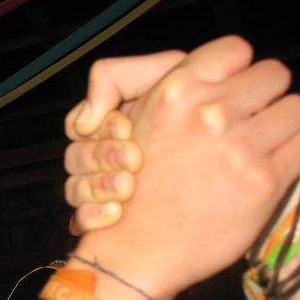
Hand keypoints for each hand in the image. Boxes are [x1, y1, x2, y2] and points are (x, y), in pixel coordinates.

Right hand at [65, 48, 185, 230]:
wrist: (226, 176)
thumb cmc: (200, 120)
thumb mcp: (165, 79)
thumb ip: (117, 79)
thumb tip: (85, 121)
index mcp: (110, 123)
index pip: (78, 122)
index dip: (99, 125)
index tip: (126, 128)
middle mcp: (101, 155)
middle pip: (74, 156)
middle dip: (102, 156)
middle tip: (134, 160)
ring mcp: (101, 189)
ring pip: (73, 189)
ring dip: (97, 187)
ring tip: (127, 188)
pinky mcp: (103, 219)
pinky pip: (80, 220)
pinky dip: (93, 215)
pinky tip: (115, 213)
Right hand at [69, 36, 299, 299]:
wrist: (138, 248)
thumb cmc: (137, 190)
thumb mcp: (135, 123)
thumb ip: (177, 89)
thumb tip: (225, 71)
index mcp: (175, 92)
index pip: (235, 49)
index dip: (240, 70)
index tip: (235, 91)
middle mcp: (207, 113)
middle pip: (274, 75)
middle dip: (267, 97)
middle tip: (254, 121)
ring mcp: (238, 146)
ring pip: (297, 108)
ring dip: (286, 125)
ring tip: (267, 144)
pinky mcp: (263, 180)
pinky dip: (299, 153)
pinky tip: (277, 167)